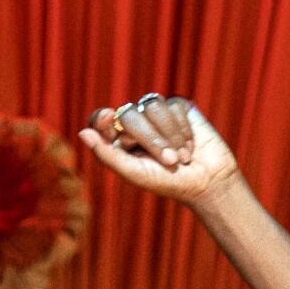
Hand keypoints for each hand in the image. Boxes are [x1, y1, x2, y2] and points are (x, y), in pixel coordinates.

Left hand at [78, 96, 239, 203]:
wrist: (207, 181)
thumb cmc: (168, 183)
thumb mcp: (134, 172)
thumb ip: (107, 155)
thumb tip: (82, 132)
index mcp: (119, 140)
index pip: (102, 119)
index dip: (103, 118)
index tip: (108, 119)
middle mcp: (136, 123)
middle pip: (129, 113)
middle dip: (151, 138)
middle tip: (169, 161)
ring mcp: (157, 113)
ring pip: (151, 105)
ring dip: (169, 135)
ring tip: (181, 158)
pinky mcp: (178, 106)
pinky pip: (173, 105)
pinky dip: (182, 129)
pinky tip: (190, 147)